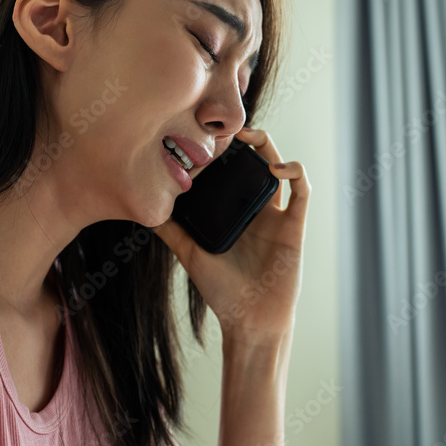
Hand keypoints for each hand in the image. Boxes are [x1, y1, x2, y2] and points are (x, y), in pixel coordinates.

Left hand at [152, 127, 310, 346]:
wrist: (249, 322)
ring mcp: (278, 215)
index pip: (232, 171)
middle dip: (247, 138)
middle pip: (257, 161)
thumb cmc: (222, 292)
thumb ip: (171, 231)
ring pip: (280, 167)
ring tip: (249, 134)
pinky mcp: (294, 226)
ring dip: (268, 146)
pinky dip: (294, 172)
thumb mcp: (190, 254)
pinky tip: (275, 168)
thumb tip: (142, 210)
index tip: (204, 133)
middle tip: (227, 124)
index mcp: (235, 211)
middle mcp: (257, 208)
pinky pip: (303, 191)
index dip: (224, 150)